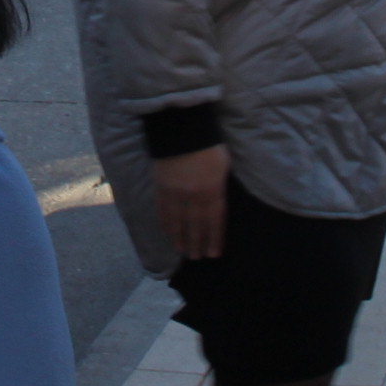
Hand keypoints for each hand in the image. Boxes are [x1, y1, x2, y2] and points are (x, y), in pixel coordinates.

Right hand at [154, 143, 230, 260]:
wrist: (182, 127)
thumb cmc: (209, 144)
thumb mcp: (224, 165)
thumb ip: (220, 186)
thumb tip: (218, 202)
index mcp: (213, 190)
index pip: (214, 221)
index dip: (214, 239)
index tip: (214, 254)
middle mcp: (193, 196)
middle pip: (195, 225)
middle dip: (197, 243)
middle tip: (197, 258)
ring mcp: (175, 192)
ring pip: (178, 222)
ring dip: (180, 238)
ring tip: (183, 251)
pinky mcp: (161, 187)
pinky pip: (163, 210)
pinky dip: (166, 223)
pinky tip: (168, 233)